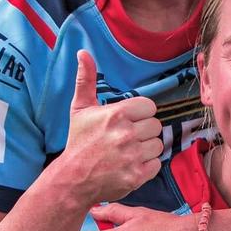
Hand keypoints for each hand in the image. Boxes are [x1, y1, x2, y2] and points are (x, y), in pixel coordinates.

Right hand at [65, 51, 162, 203]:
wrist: (72, 178)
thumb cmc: (79, 141)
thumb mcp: (80, 108)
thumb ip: (86, 79)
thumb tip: (83, 52)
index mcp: (117, 115)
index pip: (149, 107)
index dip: (140, 114)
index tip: (127, 121)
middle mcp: (127, 134)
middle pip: (155, 126)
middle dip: (143, 131)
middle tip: (126, 138)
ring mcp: (133, 156)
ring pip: (158, 145)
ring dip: (146, 148)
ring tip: (129, 151)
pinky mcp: (137, 176)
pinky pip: (157, 164)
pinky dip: (147, 166)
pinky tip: (131, 164)